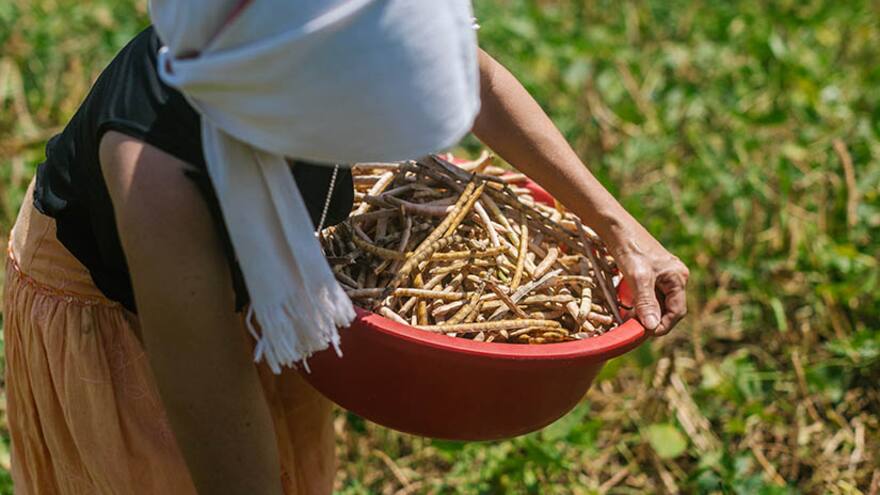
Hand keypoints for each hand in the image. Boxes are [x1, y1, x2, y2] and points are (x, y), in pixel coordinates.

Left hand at [604, 220, 688, 335]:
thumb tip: (652, 327)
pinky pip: (646, 294)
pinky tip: (624, 305)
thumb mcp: (638, 277)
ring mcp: (661, 275)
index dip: (662, 325)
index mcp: (678, 277)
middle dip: (651, 319)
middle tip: (633, 328)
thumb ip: (646, 302)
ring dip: (643, 312)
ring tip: (627, 317)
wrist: (614, 226)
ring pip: (655, 302)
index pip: (677, 312)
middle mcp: (673, 277)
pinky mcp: (647, 272)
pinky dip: (636, 302)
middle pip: (666, 308)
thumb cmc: (629, 248)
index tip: (645, 334)